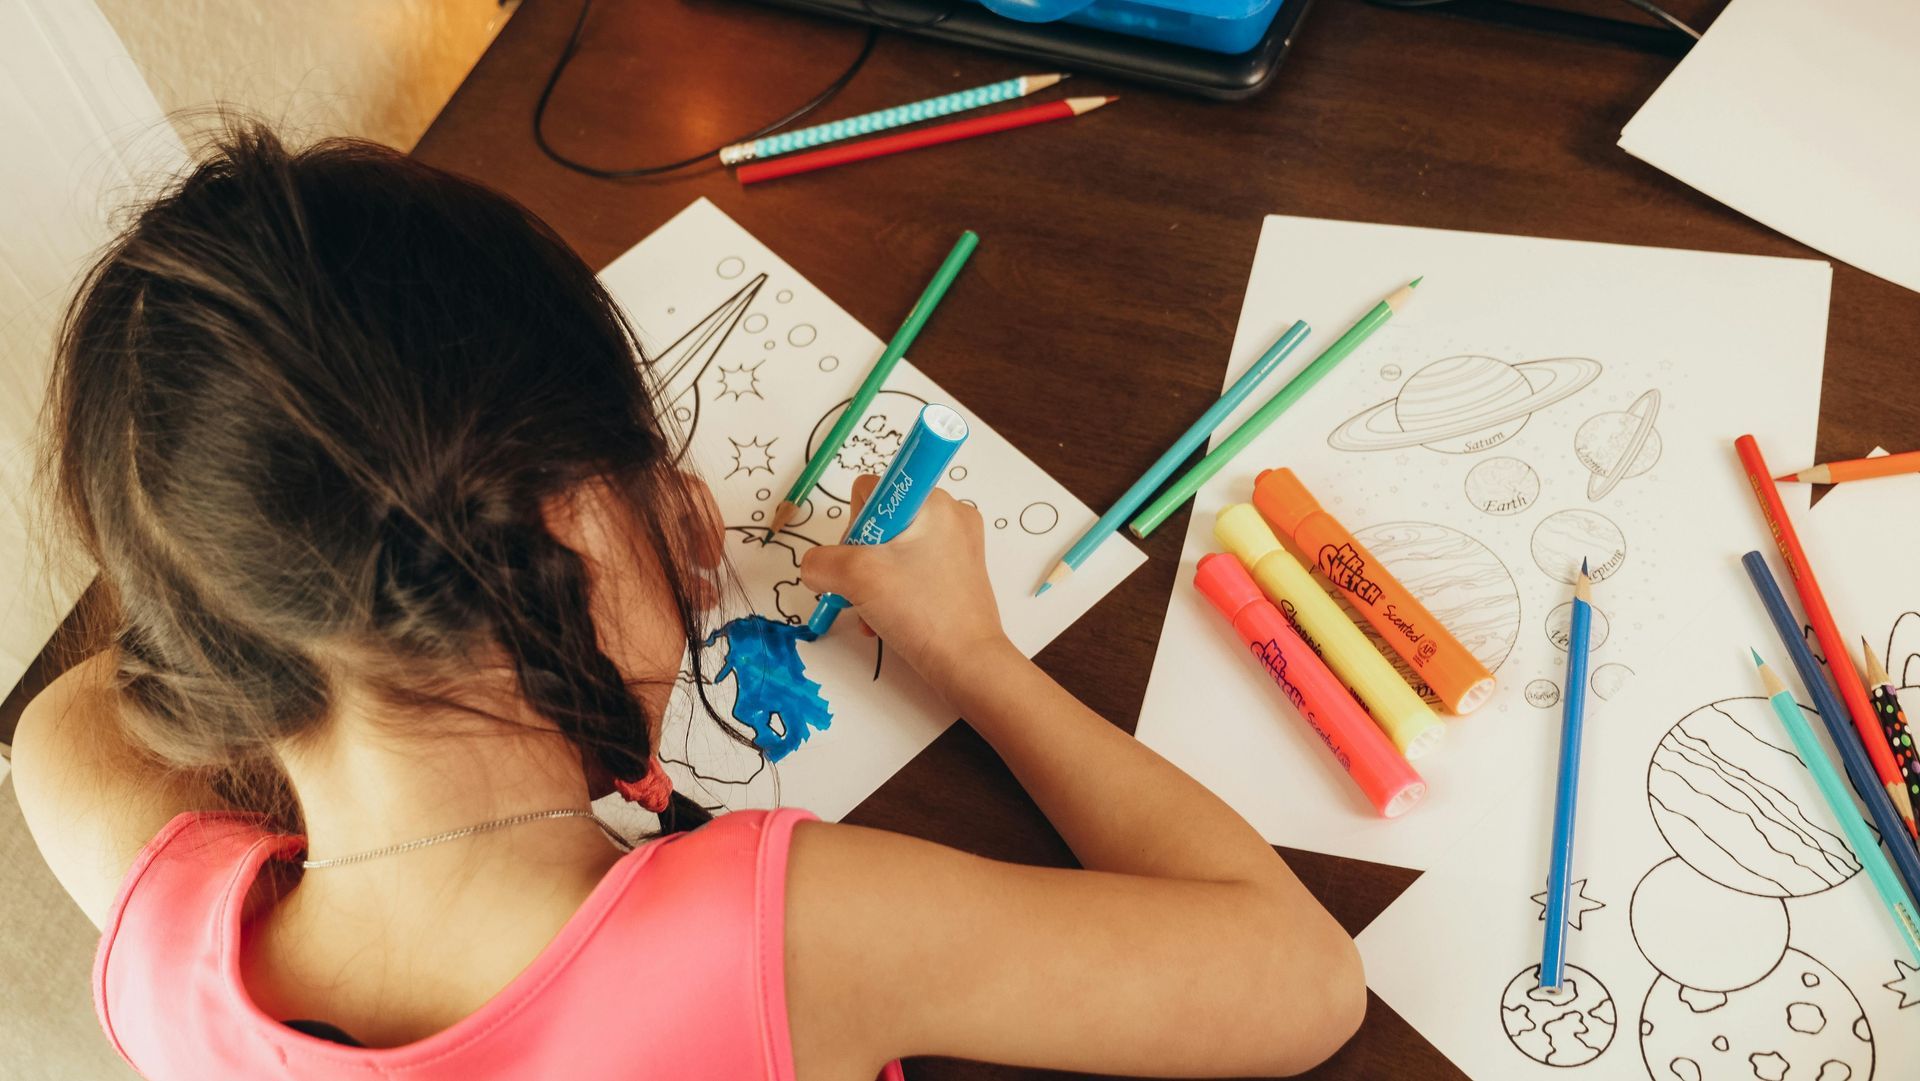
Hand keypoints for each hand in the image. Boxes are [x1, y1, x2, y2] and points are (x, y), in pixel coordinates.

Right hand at [800, 474, 1012, 689]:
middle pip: (877, 524)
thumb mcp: (856, 577)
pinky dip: (892, 592)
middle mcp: (950, 515)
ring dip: (872, 583)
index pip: (868, 491)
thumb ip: (821, 562)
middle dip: (860, 562)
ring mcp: (957, 546)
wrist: (967, 664)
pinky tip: (888, 618)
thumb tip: (815, 567)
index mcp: (933, 501)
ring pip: (891, 552)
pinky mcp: (958, 573)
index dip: (853, 526)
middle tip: (866, 591)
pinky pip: (911, 570)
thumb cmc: (921, 612)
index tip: (864, 559)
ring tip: (875, 612)